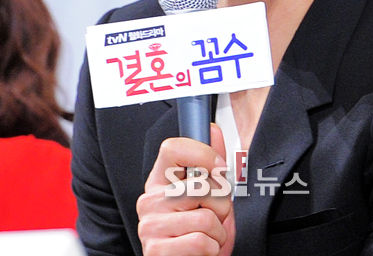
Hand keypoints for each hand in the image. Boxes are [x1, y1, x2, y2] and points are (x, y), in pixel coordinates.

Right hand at [137, 123, 235, 254]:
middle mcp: (150, 199)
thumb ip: (210, 163)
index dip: (203, 153)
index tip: (218, 168)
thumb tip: (211, 129)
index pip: (172, 147)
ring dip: (218, 232)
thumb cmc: (198, 232)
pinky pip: (200, 242)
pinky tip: (201, 251)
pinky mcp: (156, 251)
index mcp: (160, 180)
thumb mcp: (209, 195)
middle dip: (221, 205)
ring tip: (208, 235)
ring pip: (205, 218)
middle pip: (200, 186)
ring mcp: (150, 225)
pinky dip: (211, 250)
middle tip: (215, 215)